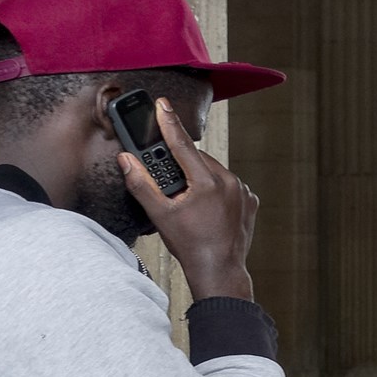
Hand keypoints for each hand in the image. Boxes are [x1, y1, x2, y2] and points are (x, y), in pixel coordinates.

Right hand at [122, 98, 256, 302]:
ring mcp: (242, 192)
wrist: (220, 272)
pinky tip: (208, 207)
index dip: (168, 122)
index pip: (182, 144)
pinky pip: (229, 186)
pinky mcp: (250, 202)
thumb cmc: (191, 246)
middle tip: (172, 183)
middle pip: (198, 159)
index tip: (162, 104)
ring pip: (215, 172)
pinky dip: (217, 190)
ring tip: (190, 200)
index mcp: (206, 182)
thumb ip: (141, 184)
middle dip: (183, 165)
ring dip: (200, 177)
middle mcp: (228, 182)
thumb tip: (126, 160)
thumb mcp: (160, 215)